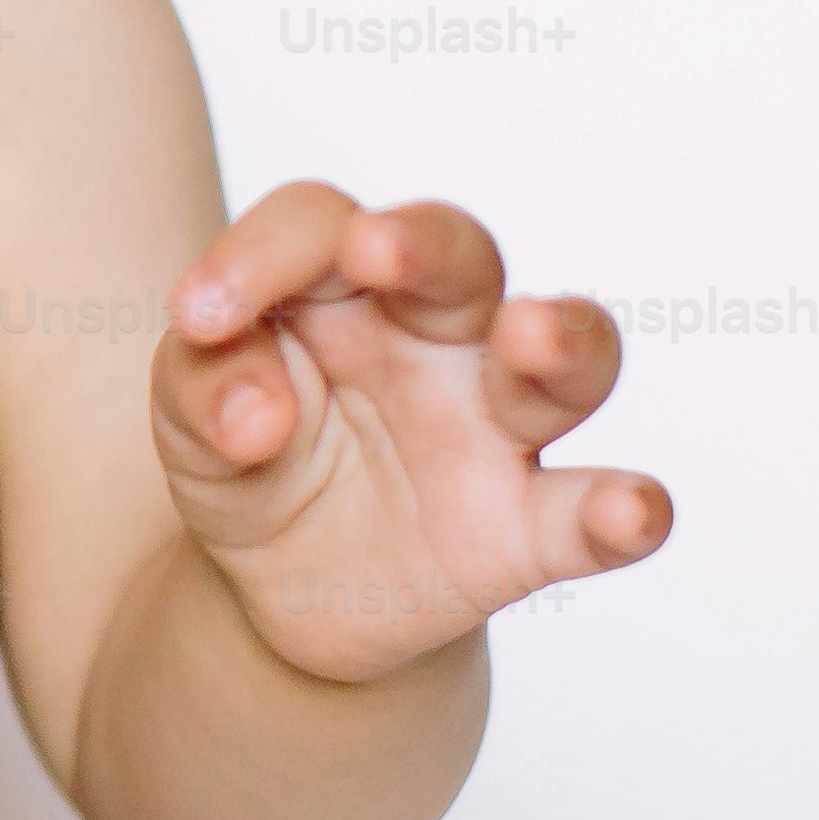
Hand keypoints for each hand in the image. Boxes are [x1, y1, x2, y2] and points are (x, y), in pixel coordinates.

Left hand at [150, 184, 663, 682]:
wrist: (276, 593)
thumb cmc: (245, 459)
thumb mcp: (189, 420)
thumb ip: (201, 391)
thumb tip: (254, 413)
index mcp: (345, 287)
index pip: (320, 226)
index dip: (261, 255)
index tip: (196, 319)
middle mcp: (437, 336)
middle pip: (461, 257)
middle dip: (426, 243)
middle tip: (375, 246)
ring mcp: (495, 427)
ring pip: (568, 357)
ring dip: (560, 336)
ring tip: (529, 333)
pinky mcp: (527, 529)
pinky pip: (590, 512)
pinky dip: (625, 509)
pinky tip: (629, 510)